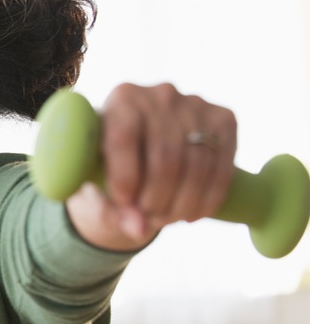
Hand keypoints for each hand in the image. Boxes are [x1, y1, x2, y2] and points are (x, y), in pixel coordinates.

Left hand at [66, 82, 237, 250]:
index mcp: (121, 98)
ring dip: (183, 203)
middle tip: (148, 219)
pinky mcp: (224, 119)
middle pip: (165, 157)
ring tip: (166, 219)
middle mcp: (160, 94)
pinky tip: (192, 214)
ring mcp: (196, 104)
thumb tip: (139, 229)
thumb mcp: (99, 184)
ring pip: (197, 165)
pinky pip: (222, 166)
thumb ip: (111, 208)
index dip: (125, 177)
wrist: (145, 148)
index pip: (124, 137)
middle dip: (157, 199)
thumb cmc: (110, 165)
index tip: (125, 204)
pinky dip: (209, 198)